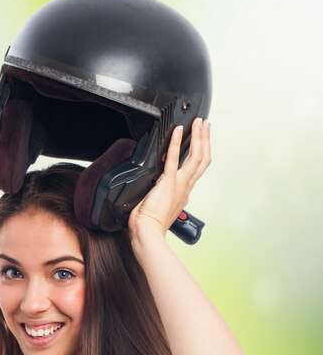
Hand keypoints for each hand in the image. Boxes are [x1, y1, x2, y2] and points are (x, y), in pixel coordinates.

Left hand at [128, 117, 210, 240]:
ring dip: (198, 137)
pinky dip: (176, 143)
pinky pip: (173, 159)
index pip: (197, 169)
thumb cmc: (150, 224)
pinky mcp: (168, 182)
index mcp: (184, 193)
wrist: (148, 232)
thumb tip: (157, 188)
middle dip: (206, 139)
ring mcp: (179, 184)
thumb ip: (162, 195)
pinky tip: (178, 131)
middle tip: (206, 124)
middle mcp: (186, 187)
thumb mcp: (160, 206)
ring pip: (196, 156)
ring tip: (199, 122)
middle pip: (203, 159)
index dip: (202, 152)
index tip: (203, 140)